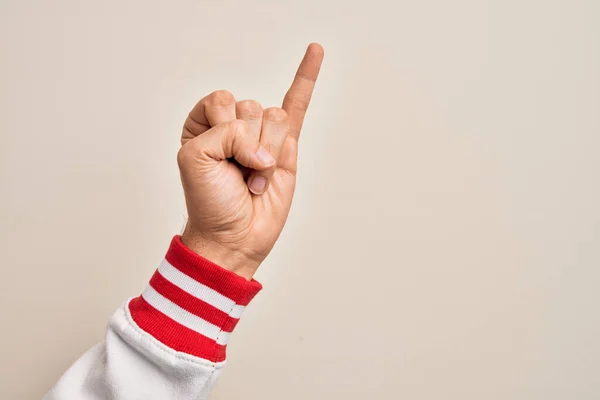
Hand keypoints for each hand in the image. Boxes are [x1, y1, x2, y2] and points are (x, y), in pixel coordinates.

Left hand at [177, 43, 323, 278]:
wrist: (232, 236)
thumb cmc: (209, 201)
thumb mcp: (194, 159)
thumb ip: (226, 132)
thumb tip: (269, 146)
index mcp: (205, 123)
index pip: (221, 100)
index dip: (221, 128)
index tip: (213, 157)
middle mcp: (235, 125)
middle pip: (251, 107)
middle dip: (245, 145)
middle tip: (237, 173)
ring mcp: (263, 136)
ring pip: (276, 119)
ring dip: (267, 155)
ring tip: (256, 179)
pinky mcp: (287, 148)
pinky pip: (299, 105)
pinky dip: (307, 77)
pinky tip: (315, 52)